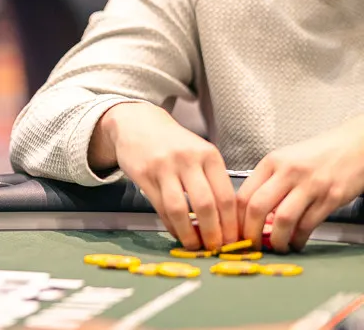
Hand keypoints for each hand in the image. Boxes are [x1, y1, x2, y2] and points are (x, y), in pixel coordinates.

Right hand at [102, 102, 237, 249]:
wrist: (137, 123)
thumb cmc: (174, 144)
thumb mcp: (199, 153)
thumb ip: (212, 181)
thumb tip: (226, 223)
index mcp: (209, 155)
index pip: (226, 196)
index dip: (231, 225)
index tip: (234, 242)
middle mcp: (188, 159)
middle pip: (206, 205)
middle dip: (214, 234)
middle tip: (217, 249)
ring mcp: (164, 166)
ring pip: (180, 209)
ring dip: (189, 234)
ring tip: (195, 247)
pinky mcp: (144, 174)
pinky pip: (160, 207)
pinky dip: (171, 225)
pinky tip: (177, 232)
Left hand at [237, 120, 363, 252]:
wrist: (354, 147)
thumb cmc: (316, 155)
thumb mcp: (286, 160)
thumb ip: (269, 183)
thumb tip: (254, 215)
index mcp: (271, 162)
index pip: (244, 194)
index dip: (237, 219)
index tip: (237, 232)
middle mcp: (288, 172)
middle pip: (258, 207)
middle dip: (251, 232)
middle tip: (253, 245)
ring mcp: (310, 185)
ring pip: (284, 219)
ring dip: (277, 240)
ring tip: (277, 247)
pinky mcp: (331, 198)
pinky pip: (308, 224)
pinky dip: (299, 238)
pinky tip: (296, 242)